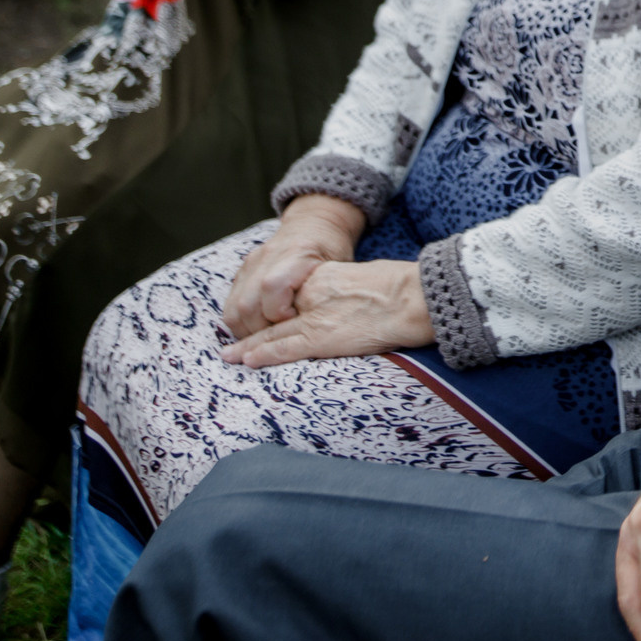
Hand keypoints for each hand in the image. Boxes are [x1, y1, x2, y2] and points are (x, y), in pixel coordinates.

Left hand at [220, 258, 429, 365]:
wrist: (411, 298)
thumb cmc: (399, 290)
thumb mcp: (365, 280)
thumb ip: (345, 291)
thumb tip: (346, 306)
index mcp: (324, 279)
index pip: (291, 298)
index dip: (273, 312)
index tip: (260, 320)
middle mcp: (312, 297)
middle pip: (275, 317)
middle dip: (253, 330)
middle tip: (230, 342)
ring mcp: (315, 319)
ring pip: (273, 335)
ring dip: (249, 347)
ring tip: (230, 355)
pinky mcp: (321, 338)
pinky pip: (285, 348)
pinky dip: (264, 355)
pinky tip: (248, 361)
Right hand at [224, 194, 364, 335]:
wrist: (314, 224)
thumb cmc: (332, 250)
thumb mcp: (339, 267)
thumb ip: (325, 293)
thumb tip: (319, 326)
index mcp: (296, 253)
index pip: (272, 287)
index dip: (280, 314)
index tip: (296, 322)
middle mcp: (267, 257)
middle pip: (247, 304)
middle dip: (261, 331)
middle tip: (281, 337)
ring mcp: (250, 265)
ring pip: (234, 310)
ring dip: (248, 331)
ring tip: (269, 338)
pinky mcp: (242, 273)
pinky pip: (231, 306)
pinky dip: (242, 323)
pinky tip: (260, 328)